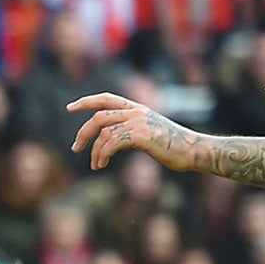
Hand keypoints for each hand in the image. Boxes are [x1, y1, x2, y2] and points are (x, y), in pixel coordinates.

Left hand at [67, 93, 203, 172]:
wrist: (194, 150)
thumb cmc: (172, 146)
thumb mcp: (149, 133)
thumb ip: (130, 131)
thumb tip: (109, 139)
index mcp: (137, 108)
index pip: (106, 98)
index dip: (86, 101)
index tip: (70, 108)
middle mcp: (136, 111)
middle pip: (98, 116)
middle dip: (83, 133)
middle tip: (75, 148)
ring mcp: (139, 122)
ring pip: (103, 132)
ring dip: (94, 151)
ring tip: (95, 165)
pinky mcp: (141, 135)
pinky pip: (111, 143)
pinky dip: (102, 155)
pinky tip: (101, 165)